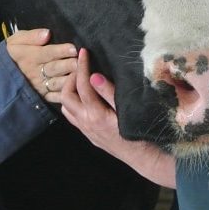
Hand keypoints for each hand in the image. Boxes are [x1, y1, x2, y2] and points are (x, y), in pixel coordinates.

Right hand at [6, 29, 76, 97]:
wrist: (2, 74)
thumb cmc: (15, 53)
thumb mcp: (17, 40)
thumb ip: (32, 36)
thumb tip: (47, 34)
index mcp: (31, 57)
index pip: (47, 53)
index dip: (61, 51)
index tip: (73, 48)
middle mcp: (36, 72)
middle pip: (54, 68)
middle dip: (68, 65)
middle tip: (79, 63)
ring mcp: (40, 85)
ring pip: (57, 83)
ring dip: (69, 80)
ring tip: (80, 75)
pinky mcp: (43, 96)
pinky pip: (55, 97)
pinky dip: (65, 94)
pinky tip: (75, 90)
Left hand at [52, 48, 175, 187]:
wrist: (142, 157)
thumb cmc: (139, 132)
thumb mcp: (126, 110)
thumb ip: (109, 93)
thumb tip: (94, 76)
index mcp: (95, 114)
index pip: (83, 84)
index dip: (82, 66)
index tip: (84, 52)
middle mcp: (86, 122)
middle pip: (66, 95)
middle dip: (70, 78)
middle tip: (80, 67)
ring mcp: (85, 129)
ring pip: (65, 107)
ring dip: (69, 91)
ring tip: (81, 80)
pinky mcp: (87, 133)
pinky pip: (71, 116)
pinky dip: (72, 102)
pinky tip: (84, 96)